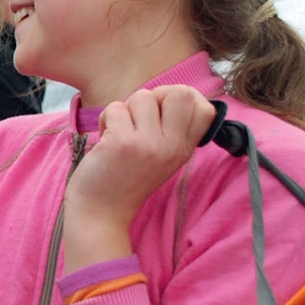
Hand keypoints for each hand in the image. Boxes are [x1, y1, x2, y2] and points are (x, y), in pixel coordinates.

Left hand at [62, 85, 216, 270]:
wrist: (100, 213)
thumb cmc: (125, 179)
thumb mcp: (162, 157)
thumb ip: (171, 129)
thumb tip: (173, 91)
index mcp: (184, 150)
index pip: (205, 108)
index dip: (180, 99)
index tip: (159, 112)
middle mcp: (172, 147)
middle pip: (180, 92)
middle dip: (154, 96)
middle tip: (138, 118)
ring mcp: (149, 145)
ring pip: (142, 96)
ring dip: (124, 110)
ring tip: (118, 132)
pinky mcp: (123, 143)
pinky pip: (115, 107)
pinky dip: (105, 119)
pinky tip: (105, 139)